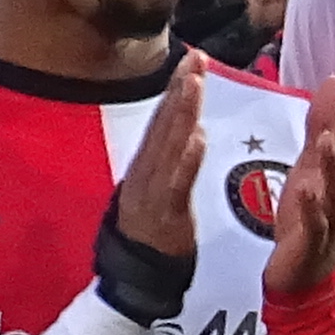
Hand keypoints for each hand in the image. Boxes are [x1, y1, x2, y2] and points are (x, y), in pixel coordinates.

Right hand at [115, 55, 208, 262]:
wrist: (136, 277)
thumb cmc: (152, 233)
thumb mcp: (157, 189)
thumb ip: (169, 160)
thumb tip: (187, 127)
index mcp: (146, 165)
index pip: (163, 119)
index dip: (176, 88)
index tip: (193, 59)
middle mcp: (145, 171)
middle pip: (164, 123)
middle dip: (181, 88)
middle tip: (196, 57)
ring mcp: (152, 191)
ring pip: (169, 146)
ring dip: (182, 112)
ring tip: (196, 82)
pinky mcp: (165, 214)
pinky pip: (177, 183)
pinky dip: (187, 160)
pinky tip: (198, 137)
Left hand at [261, 80, 334, 296]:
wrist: (305, 276)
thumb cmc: (312, 219)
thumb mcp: (313, 167)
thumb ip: (323, 127)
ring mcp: (333, 222)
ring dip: (334, 166)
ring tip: (325, 141)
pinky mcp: (314, 243)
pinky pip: (317, 224)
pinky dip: (313, 208)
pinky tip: (306, 190)